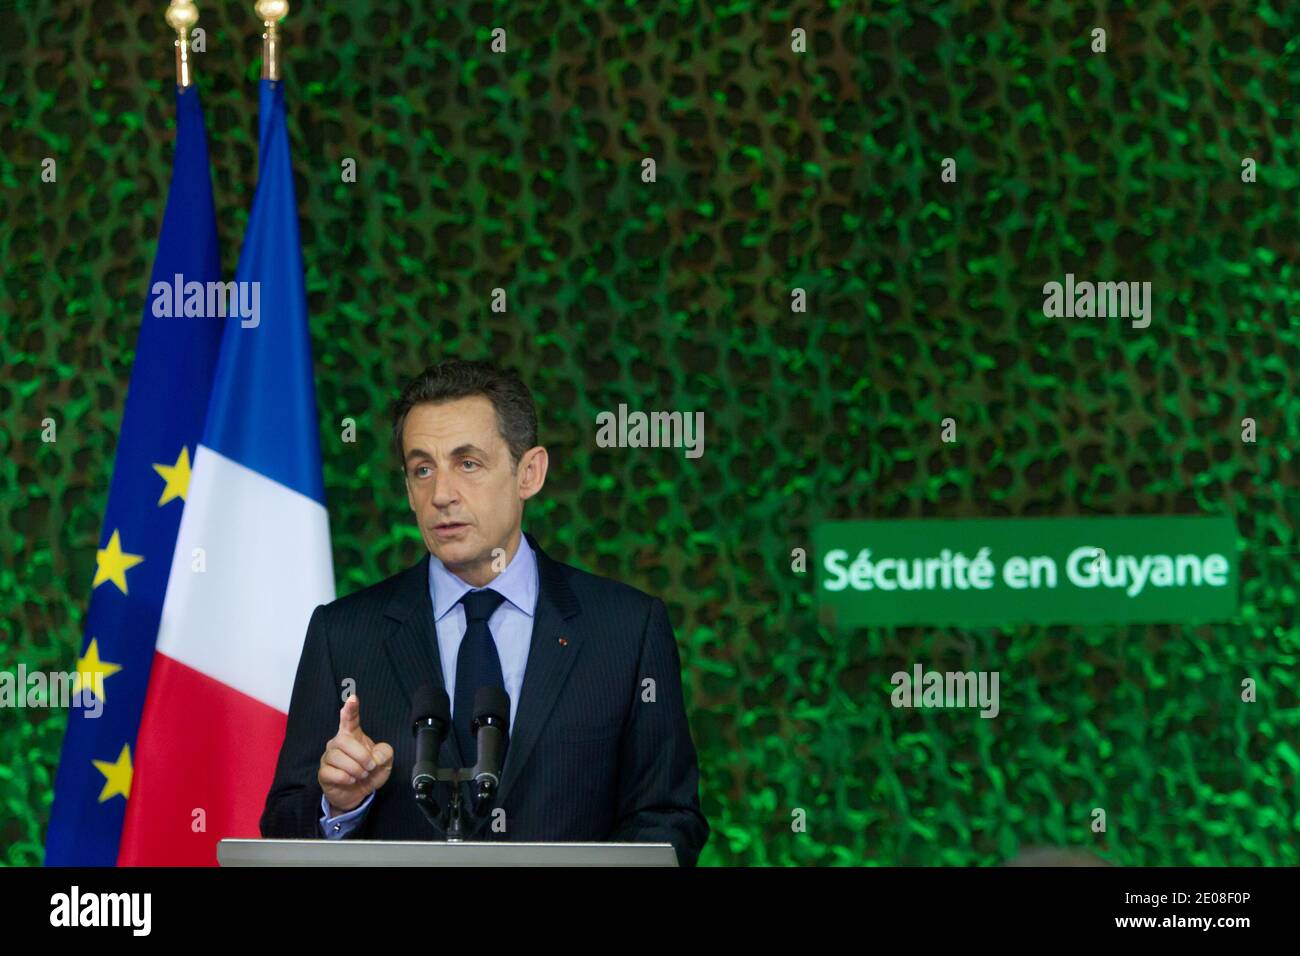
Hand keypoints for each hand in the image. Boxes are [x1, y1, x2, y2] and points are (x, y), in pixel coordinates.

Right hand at [318, 694, 393, 815]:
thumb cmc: (369, 772)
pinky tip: (351, 780)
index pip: (350, 718)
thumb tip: (375, 756)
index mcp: (353, 735)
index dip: (351, 708)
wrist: (357, 794)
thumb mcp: (384, 762)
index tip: (353, 698)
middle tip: (370, 766)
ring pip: (337, 757)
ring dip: (355, 768)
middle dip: (361, 755)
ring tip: (362, 775)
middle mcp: (338, 743)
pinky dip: (345, 778)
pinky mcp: (323, 773)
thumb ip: (385, 753)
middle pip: (344, 740)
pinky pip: (331, 772)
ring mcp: (329, 757)